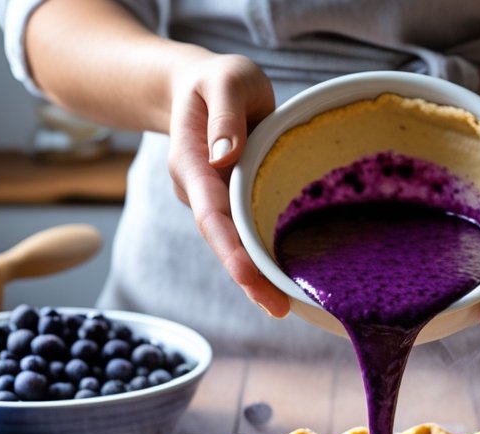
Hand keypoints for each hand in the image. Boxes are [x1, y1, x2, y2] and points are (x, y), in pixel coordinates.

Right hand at [166, 54, 288, 316]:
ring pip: (235, 243)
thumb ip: (225, 114)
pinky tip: (288, 282)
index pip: (210, 212)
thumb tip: (225, 155)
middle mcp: (200, 189)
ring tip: (286, 306)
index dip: (228, 246)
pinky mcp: (234, 203)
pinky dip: (264, 258)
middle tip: (279, 307)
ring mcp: (215, 200)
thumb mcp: (225, 79)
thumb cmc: (217, 80)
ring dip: (257, 276)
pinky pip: (248, 233)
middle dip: (247, 277)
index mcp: (192, 163)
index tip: (246, 275)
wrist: (199, 88)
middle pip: (223, 241)